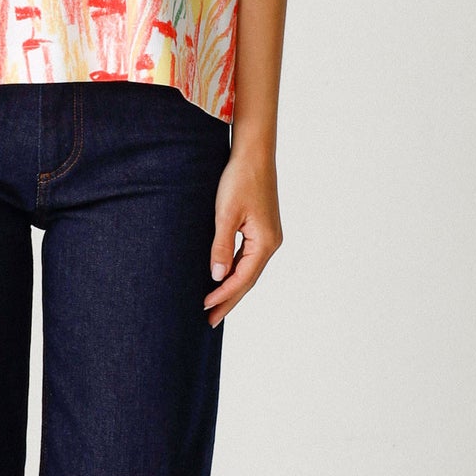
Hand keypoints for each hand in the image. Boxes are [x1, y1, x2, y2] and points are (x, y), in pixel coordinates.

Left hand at [205, 140, 282, 325]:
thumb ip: (221, 247)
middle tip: (209, 321)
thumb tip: (216, 276)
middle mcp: (271, 243)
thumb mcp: (226, 214)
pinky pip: (247, 258)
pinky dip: (234, 272)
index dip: (223, 294)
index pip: (242, 278)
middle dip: (228, 300)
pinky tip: (222, 278)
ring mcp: (267, 237)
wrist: (254, 154)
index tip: (204, 307)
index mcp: (265, 242)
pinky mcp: (261, 229)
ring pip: (247, 270)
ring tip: (213, 306)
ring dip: (231, 288)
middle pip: (248, 280)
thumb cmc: (240, 179)